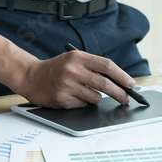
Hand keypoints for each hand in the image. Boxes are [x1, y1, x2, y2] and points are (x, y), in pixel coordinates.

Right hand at [21, 51, 135, 108]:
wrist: (30, 76)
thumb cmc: (56, 68)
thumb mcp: (73, 60)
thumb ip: (92, 67)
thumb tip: (118, 81)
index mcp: (78, 57)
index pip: (106, 65)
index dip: (121, 75)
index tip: (131, 84)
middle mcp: (72, 70)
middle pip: (105, 85)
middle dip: (119, 94)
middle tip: (126, 99)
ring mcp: (66, 85)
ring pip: (95, 98)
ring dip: (95, 98)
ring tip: (83, 91)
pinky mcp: (62, 99)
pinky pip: (82, 105)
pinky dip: (82, 102)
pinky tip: (71, 96)